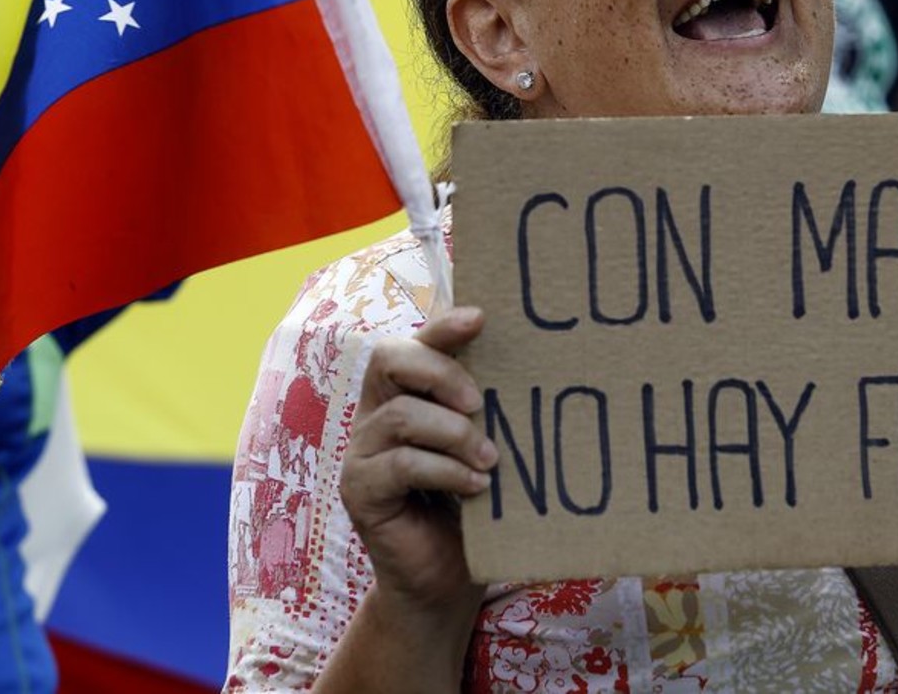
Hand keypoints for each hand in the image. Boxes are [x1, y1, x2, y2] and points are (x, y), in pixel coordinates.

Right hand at [340, 306, 495, 615]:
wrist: (446, 580)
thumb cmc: (473, 505)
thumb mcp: (483, 447)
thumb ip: (488, 410)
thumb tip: (537, 366)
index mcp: (404, 394)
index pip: (413, 343)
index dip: (442, 327)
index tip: (482, 317)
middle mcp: (375, 414)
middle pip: (390, 360)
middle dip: (441, 371)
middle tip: (481, 402)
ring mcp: (361, 451)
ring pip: (401, 415)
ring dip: (454, 433)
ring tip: (491, 459)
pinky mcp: (359, 490)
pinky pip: (400, 463)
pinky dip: (445, 471)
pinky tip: (476, 486)